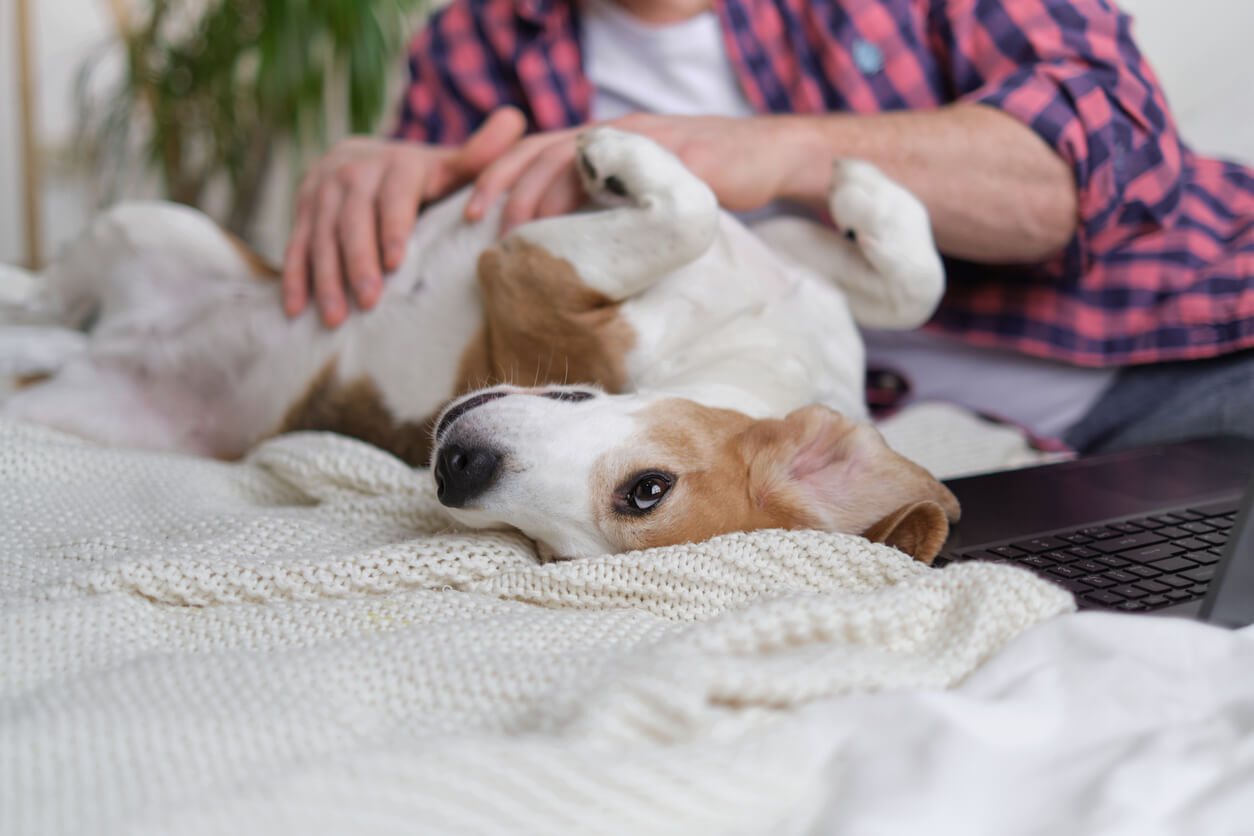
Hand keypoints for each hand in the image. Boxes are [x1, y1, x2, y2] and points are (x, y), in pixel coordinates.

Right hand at [283, 107, 526, 326]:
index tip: (398, 262)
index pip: (393, 195)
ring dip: (326, 278)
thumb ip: (479, 154)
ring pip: (322, 236)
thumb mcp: (447, 166)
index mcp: (394, 164)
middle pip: (354, 221)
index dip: (393, 226)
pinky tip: (295, 310)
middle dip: (359, 262)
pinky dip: (294, 278)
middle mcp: (353, 172)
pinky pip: (296, 245)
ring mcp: (322, 191)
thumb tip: (516, 119)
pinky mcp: (302, 210)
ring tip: (336, 318)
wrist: (360, 159)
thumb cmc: (419, 177)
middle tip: (370, 302)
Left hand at [465, 112, 803, 232]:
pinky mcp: (679, 157)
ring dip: (544, 194)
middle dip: (509, 187)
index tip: (472, 212)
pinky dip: (603, 195)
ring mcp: (647, 140)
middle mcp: (617, 132)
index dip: (499, 175)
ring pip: (578, 157)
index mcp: (604, 140)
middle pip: (544, 149)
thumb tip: (568, 244)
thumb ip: (609, 201)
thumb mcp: (646, 186)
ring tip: (527, 232)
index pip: (536, 149)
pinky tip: (588, 226)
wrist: (767, 156)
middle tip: (487, 228)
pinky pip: (632, 171)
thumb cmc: (705, 177)